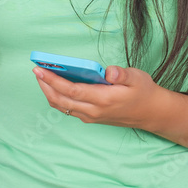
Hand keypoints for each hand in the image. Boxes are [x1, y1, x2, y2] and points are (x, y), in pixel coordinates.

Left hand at [32, 64, 159, 129]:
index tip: (40, 70)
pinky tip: (55, 85)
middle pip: (61, 100)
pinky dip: (57, 97)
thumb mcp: (138, 78)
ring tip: (42, 76)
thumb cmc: (143, 92)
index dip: (53, 80)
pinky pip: (68, 108)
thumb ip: (123, 74)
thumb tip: (108, 71)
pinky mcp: (90, 117)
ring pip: (62, 106)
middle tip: (36, 70)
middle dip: (45, 85)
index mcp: (103, 99)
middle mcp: (93, 111)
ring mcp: (90, 116)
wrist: (151, 113)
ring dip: (49, 92)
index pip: (72, 90)